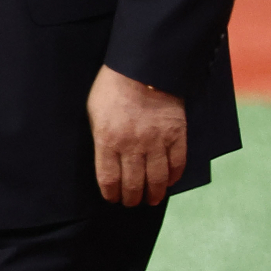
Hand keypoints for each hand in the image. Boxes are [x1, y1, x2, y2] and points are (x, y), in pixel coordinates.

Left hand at [87, 64, 186, 206]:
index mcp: (107, 139)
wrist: (142, 67)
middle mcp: (132, 145)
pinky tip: (168, 183)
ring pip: (157, 180)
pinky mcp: (176, 136)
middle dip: (131, 197)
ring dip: (154, 194)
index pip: (109, 178)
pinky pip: (177, 165)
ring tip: (151, 200)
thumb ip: (100, 137)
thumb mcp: (94, 110)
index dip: (111, 193)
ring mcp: (157, 142)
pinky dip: (173, 178)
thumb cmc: (111, 87)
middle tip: (131, 202)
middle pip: (133, 183)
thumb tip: (104, 159)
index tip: (112, 199)